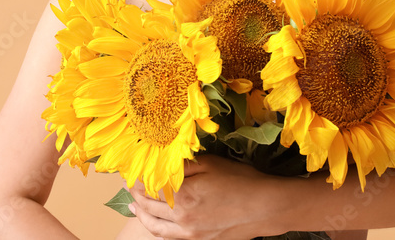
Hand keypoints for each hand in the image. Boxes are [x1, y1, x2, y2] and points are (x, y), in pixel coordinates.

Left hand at [127, 154, 282, 239]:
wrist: (265, 207)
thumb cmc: (240, 181)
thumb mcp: (210, 164)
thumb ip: (182, 165)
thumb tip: (160, 163)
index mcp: (183, 196)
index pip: (149, 186)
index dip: (138, 176)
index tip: (132, 168)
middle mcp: (181, 217)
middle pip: (148, 205)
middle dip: (136, 192)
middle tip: (129, 182)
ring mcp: (188, 232)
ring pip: (154, 224)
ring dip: (140, 213)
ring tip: (133, 203)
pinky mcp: (197, 239)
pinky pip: (168, 236)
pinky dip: (155, 228)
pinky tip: (153, 220)